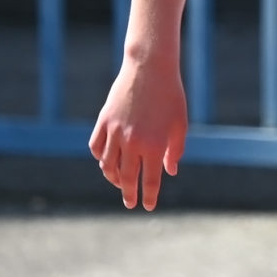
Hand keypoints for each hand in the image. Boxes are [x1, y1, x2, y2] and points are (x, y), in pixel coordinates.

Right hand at [90, 55, 187, 210]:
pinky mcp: (103, 122)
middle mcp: (133, 142)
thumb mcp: (180, 125)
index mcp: (155, 145)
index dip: (149, 196)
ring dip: (113, 178)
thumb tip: (169, 172)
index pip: (150, 180)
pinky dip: (100, 158)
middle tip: (129, 204)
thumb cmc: (171, 97)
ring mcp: (115, 133)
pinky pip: (96, 148)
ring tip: (120, 182)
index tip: (148, 206)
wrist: (150, 69)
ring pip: (107, 165)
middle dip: (128, 193)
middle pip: (127, 178)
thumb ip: (175, 151)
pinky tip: (107, 162)